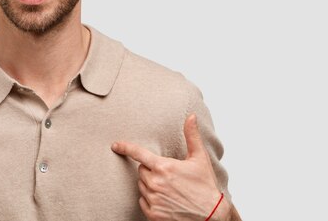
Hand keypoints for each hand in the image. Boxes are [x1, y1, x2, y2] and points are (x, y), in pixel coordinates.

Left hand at [112, 114, 227, 220]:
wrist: (212, 216)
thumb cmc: (206, 186)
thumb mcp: (200, 159)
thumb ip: (192, 136)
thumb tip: (191, 116)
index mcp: (164, 167)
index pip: (138, 154)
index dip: (125, 147)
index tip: (115, 145)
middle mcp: (155, 183)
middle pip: (141, 171)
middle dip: (151, 171)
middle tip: (169, 176)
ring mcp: (153, 200)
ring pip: (142, 186)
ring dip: (151, 185)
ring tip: (170, 189)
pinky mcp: (153, 214)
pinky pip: (142, 201)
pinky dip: (150, 200)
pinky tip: (165, 200)